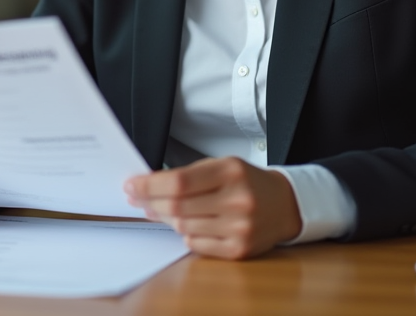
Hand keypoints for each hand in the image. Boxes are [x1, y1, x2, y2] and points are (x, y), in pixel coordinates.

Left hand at [124, 157, 301, 258]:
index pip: (179, 182)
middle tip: (137, 198)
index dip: (150, 185)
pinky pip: (196, 245)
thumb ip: (188, 175)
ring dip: (167, 218)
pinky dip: (187, 234)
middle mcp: (238, 200)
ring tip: (162, 210)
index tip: (132, 185)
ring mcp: (240, 228)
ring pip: (184, 227)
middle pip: (178, 206)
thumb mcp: (222, 166)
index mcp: (231, 172)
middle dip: (151, 202)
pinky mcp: (239, 250)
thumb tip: (148, 188)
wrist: (284, 205)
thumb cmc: (247, 182)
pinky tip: (190, 224)